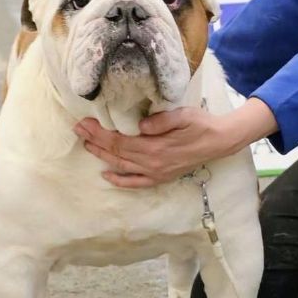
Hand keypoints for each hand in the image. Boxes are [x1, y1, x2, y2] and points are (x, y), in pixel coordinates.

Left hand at [74, 108, 237, 188]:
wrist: (219, 141)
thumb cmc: (201, 124)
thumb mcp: (184, 115)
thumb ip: (162, 120)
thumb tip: (141, 125)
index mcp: (155, 147)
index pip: (119, 140)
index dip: (99, 133)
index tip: (84, 123)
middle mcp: (152, 163)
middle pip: (116, 153)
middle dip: (95, 141)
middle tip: (78, 130)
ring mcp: (156, 173)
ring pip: (121, 166)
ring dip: (101, 156)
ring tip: (86, 145)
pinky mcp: (161, 177)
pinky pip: (136, 183)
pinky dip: (120, 180)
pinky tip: (106, 175)